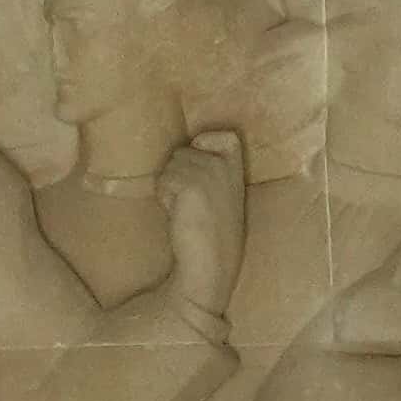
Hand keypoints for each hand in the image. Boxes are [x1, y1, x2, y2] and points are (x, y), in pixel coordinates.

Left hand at [158, 132, 243, 329]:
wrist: (210, 264)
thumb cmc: (211, 237)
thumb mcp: (223, 198)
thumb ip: (213, 174)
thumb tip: (180, 157)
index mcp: (238, 169)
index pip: (222, 136)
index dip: (203, 148)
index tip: (202, 179)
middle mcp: (226, 165)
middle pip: (183, 152)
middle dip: (179, 176)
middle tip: (193, 205)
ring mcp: (210, 172)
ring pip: (170, 165)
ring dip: (170, 188)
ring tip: (187, 211)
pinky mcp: (190, 183)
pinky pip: (162, 180)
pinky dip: (164, 198)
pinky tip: (179, 215)